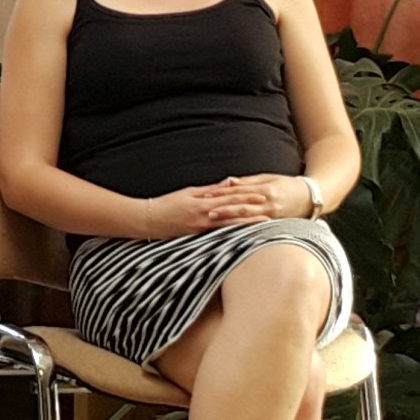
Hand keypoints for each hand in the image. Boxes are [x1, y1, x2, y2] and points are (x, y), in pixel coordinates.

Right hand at [146, 176, 299, 239]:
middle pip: (233, 207)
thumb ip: (209, 190)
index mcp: (203, 199)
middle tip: (272, 205)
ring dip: (247, 221)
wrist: (147, 219)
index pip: (230, 195)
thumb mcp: (188, 192)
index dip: (248, 194)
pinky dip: (232, 232)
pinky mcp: (195, 234)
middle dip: (253, 206)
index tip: (264, 192)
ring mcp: (200, 224)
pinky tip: (244, 235)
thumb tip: (228, 184)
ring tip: (264, 221)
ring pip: (228, 221)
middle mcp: (204, 211)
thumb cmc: (167, 205)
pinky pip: (218, 233)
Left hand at [205, 173, 312, 222]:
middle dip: (223, 208)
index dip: (222, 193)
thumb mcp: (268, 178)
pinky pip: (256, 227)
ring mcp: (272, 216)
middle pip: (241, 206)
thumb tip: (228, 182)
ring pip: (247, 218)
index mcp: (265, 189)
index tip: (206, 194)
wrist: (311, 197)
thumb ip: (247, 182)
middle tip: (205, 211)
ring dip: (230, 220)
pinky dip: (243, 229)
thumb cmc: (287, 185)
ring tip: (214, 220)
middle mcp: (268, 203)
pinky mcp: (275, 225)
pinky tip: (232, 232)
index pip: (239, 191)